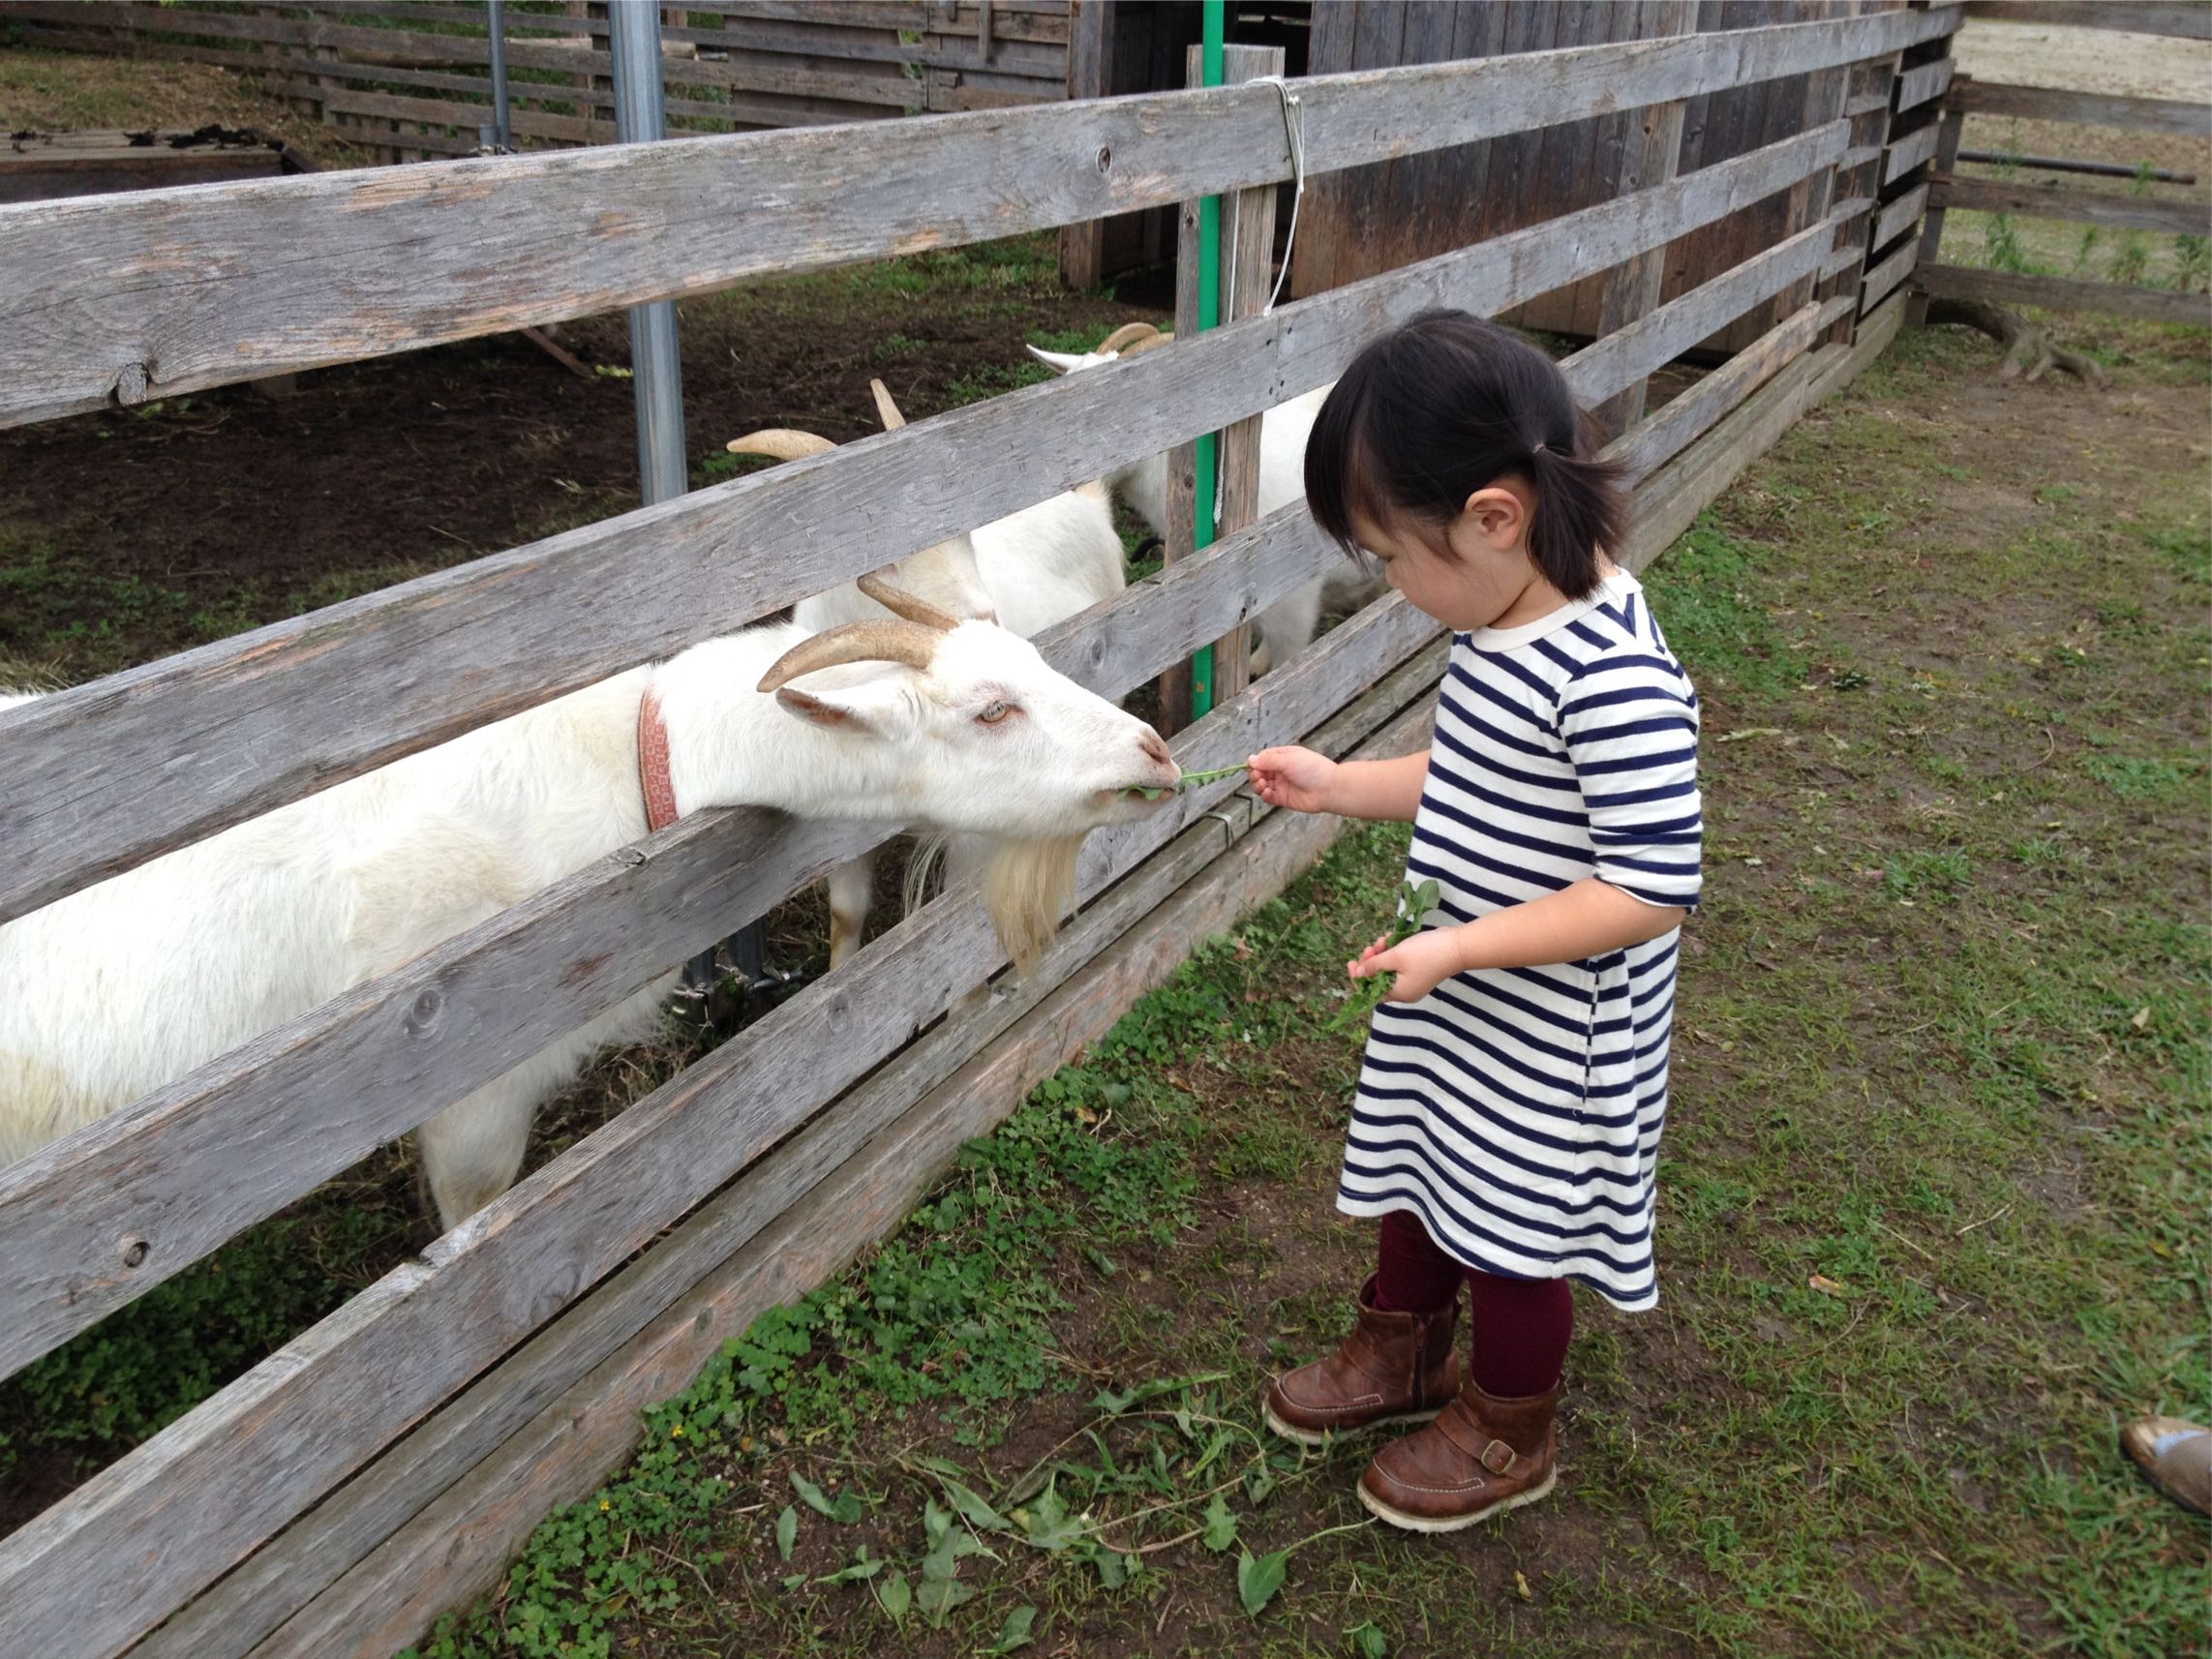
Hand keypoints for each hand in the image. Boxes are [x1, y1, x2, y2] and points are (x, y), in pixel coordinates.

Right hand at [1246, 745, 1336, 813]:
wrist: (1329, 789)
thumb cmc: (1313, 770)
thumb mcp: (1289, 759)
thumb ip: (1268, 760)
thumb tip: (1250, 759)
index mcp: (1284, 757)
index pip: (1263, 758)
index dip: (1256, 762)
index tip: (1252, 766)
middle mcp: (1282, 770)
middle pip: (1260, 771)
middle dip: (1255, 774)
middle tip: (1258, 776)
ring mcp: (1282, 785)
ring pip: (1262, 784)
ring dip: (1257, 784)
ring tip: (1262, 785)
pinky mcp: (1283, 798)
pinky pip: (1268, 797)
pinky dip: (1264, 795)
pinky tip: (1267, 792)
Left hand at [1348, 927, 1465, 1004]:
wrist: (1457, 946)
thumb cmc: (1424, 953)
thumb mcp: (1395, 957)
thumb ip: (1374, 966)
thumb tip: (1357, 973)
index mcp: (1399, 994)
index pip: (1371, 992)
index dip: (1359, 978)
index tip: (1352, 962)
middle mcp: (1406, 991)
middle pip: (1379, 979)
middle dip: (1372, 962)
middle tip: (1370, 946)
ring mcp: (1414, 980)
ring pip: (1389, 968)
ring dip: (1382, 953)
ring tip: (1383, 939)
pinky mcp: (1420, 969)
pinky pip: (1400, 963)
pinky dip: (1394, 952)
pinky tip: (1392, 938)